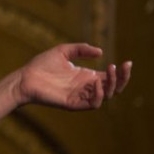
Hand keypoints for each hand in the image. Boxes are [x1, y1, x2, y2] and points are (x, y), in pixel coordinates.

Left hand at [13, 43, 131, 109]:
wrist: (25, 77)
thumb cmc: (42, 64)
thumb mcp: (63, 51)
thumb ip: (81, 49)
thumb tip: (101, 52)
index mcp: (86, 76)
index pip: (110, 77)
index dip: (121, 72)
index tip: (128, 62)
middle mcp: (86, 87)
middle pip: (112, 88)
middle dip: (121, 78)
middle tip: (123, 66)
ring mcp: (81, 96)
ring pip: (105, 96)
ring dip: (111, 84)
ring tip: (109, 70)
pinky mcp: (73, 104)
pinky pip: (92, 104)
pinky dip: (98, 95)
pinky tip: (96, 82)